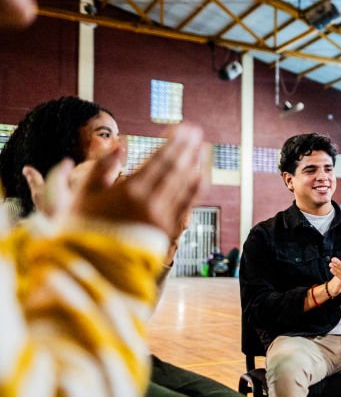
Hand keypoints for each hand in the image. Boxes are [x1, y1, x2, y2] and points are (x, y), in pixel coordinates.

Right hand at [71, 125, 204, 238]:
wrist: (92, 269)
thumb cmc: (81, 230)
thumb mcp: (82, 196)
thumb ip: (101, 169)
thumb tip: (120, 146)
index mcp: (129, 192)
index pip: (160, 161)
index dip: (174, 142)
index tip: (182, 128)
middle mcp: (151, 204)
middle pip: (177, 170)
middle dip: (188, 148)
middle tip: (196, 131)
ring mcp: (163, 219)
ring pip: (186, 186)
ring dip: (196, 164)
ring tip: (202, 148)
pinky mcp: (168, 232)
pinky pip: (188, 204)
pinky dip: (195, 187)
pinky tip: (199, 175)